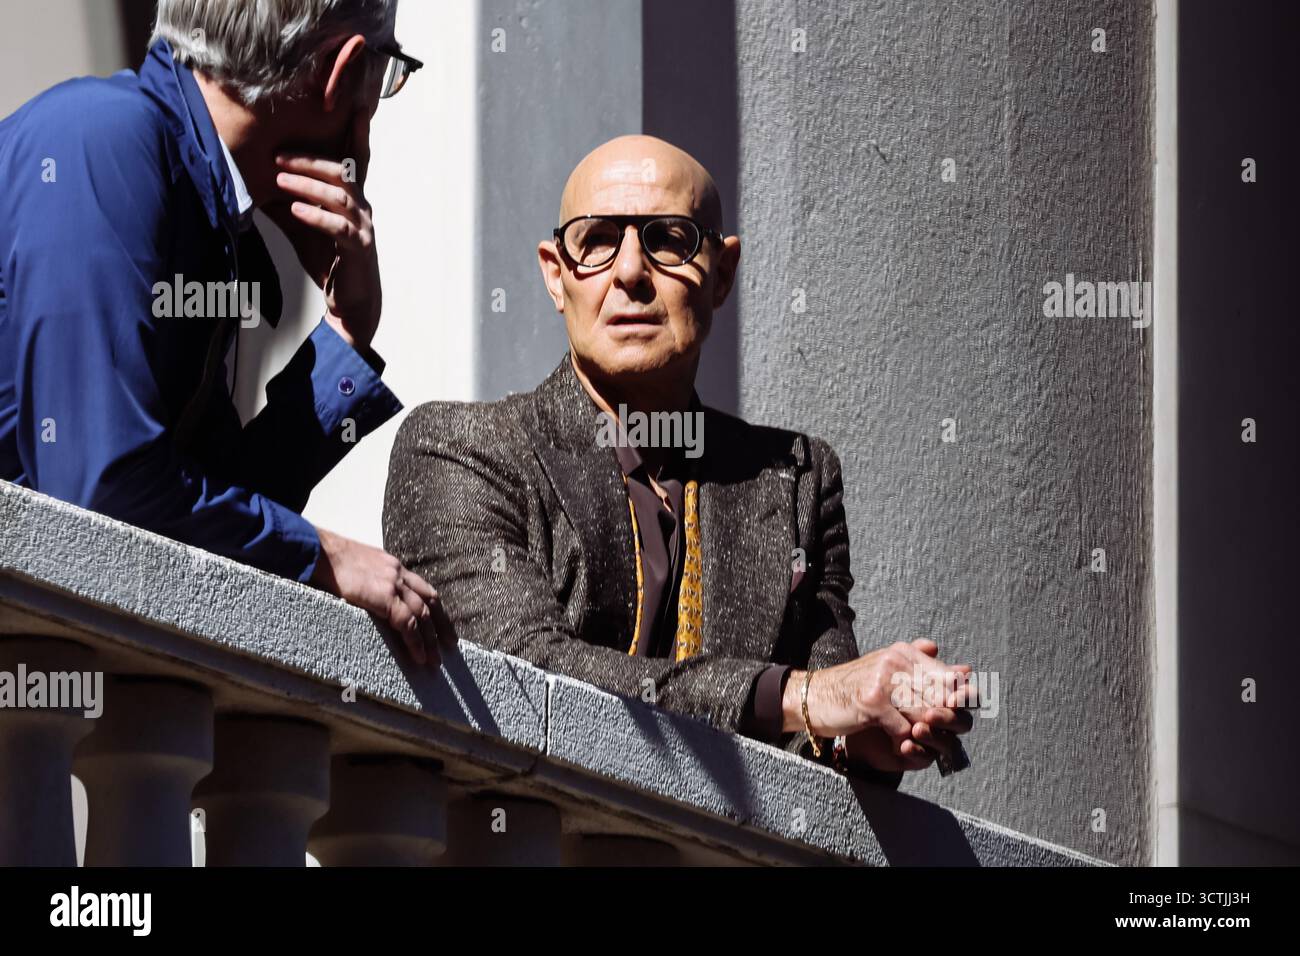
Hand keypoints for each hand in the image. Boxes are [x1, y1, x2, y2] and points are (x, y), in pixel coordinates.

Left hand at [268, 108, 380, 349]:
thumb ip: (290, 203)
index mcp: (353, 200)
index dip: (357, 136)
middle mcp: (363, 209)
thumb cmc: (329, 261)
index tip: (355, 109)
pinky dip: (316, 217)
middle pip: (342, 173)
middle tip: (278, 157)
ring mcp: (364, 229)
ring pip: (340, 196)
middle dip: (310, 161)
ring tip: (281, 179)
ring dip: (308, 185)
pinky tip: (295, 210)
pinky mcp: (359, 250)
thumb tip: (258, 181)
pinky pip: (338, 228)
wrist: (351, 302)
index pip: (355, 162)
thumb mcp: (305, 226)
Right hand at [310, 527, 454, 667]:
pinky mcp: (384, 597)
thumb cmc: (327, 560)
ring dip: (431, 640)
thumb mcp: (356, 566)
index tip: (442, 624)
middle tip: (450, 646)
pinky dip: (416, 642)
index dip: (434, 607)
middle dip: (442, 625)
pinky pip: (407, 624)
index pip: (422, 587)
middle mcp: (398, 573)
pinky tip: (419, 657)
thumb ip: (368, 581)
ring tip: (435, 661)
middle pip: (430, 601)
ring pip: (422, 615)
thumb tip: (366, 597)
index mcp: (393, 565)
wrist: (319, 551)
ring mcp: (393, 584)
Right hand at [785, 638, 971, 772]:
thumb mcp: (886, 670)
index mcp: (902, 652)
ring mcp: (884, 681)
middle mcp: (895, 662)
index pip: (947, 677)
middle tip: (946, 736)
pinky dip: (905, 742)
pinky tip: (901, 747)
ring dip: (925, 734)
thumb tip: (965, 670)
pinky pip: (904, 729)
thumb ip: (923, 666)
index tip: (957, 716)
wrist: (812, 697)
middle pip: (940, 696)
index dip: (958, 700)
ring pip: (925, 714)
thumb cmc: (852, 688)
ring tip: (922, 742)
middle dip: (945, 720)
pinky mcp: (872, 703)